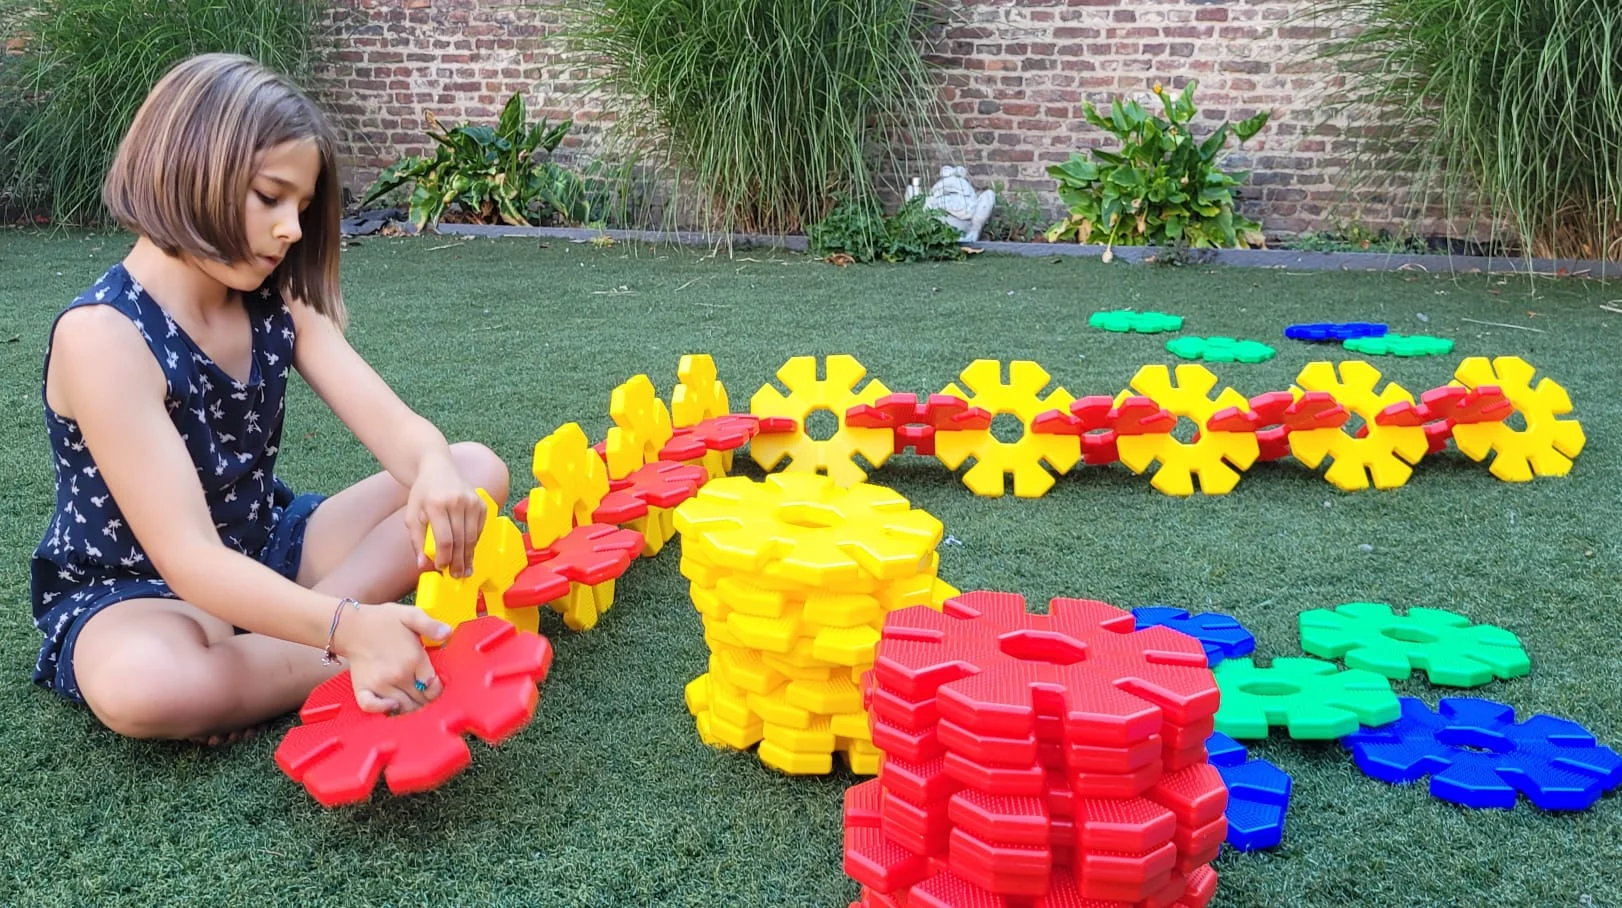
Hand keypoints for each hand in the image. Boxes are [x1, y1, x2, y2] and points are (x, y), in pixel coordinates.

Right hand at [333, 604, 450, 713]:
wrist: (353, 626)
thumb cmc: (384, 621)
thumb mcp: (412, 615)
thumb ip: (431, 625)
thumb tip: (447, 633)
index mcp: (413, 659)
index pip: (433, 686)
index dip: (437, 687)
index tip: (434, 683)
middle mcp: (398, 675)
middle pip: (420, 700)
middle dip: (426, 698)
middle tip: (424, 692)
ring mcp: (380, 684)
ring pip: (402, 707)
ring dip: (410, 706)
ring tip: (412, 697)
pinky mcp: (363, 689)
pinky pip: (372, 708)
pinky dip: (383, 709)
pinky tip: (391, 704)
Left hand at [404, 452, 486, 578]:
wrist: (438, 469)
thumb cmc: (423, 494)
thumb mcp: (412, 515)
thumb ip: (416, 540)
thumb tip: (422, 564)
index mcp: (436, 504)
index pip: (444, 539)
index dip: (444, 558)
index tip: (441, 569)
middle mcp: (457, 501)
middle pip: (461, 540)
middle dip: (458, 561)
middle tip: (456, 576)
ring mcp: (472, 501)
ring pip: (473, 537)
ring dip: (469, 556)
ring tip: (465, 570)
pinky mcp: (482, 503)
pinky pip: (480, 529)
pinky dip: (474, 543)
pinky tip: (469, 552)